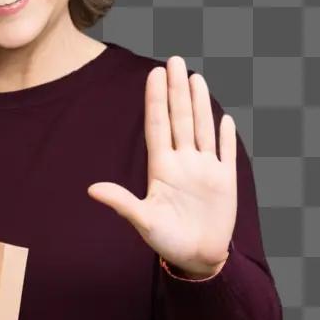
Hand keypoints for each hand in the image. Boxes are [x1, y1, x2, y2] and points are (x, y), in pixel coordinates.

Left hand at [87, 56, 236, 276]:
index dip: (156, 100)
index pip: (158, 126)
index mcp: (162, 169)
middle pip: (181, 119)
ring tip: (196, 78)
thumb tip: (92, 190)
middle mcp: (183, 164)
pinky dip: (227, 137)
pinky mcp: (224, 182)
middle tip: (175, 60)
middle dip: (177, 90)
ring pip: (203, 129)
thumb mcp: (143, 222)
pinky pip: (226, 154)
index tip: (154, 74)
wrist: (197, 259)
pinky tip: (226, 119)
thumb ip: (122, 203)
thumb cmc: (167, 242)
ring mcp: (205, 170)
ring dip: (201, 104)